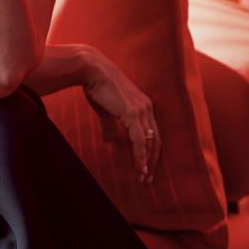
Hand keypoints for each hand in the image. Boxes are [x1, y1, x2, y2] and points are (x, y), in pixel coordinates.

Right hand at [83, 54, 160, 183]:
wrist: (92, 69)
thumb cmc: (97, 86)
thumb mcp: (107, 110)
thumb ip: (112, 126)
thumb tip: (111, 141)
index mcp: (143, 105)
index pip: (153, 134)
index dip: (150, 152)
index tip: (145, 167)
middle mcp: (147, 108)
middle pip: (156, 141)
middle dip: (152, 162)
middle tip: (147, 178)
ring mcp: (141, 110)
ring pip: (149, 143)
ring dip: (146, 163)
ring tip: (142, 178)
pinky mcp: (131, 114)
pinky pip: (139, 140)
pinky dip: (140, 156)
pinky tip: (139, 168)